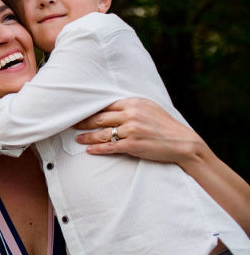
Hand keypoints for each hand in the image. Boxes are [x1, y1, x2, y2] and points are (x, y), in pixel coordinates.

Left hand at [73, 98, 200, 163]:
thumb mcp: (149, 108)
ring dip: (87, 137)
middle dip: (84, 122)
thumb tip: (112, 105)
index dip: (90, 109)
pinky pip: (109, 147)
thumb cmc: (166, 125)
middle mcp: (131, 115)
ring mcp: (131, 131)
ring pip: (102, 133)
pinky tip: (89, 151)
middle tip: (71, 124)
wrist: (183, 143)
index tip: (79, 111)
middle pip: (100, 118)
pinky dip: (97, 149)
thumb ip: (131, 106)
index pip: (106, 105)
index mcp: (134, 103)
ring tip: (78, 139)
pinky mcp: (132, 145)